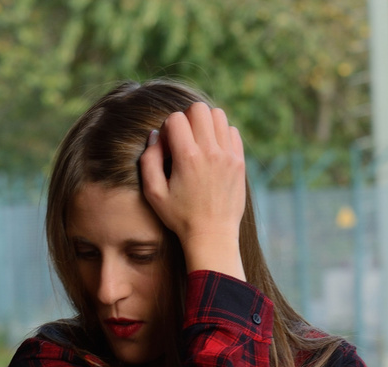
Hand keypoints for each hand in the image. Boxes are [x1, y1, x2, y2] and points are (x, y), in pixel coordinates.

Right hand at [138, 103, 246, 279]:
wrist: (212, 235)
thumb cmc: (179, 217)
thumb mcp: (153, 193)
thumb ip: (148, 161)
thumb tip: (154, 135)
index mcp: (187, 158)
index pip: (175, 118)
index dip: (166, 129)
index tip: (167, 148)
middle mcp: (210, 151)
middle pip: (198, 109)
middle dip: (186, 119)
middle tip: (183, 140)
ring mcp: (228, 155)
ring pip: (218, 115)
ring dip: (205, 123)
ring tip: (199, 143)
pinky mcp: (239, 162)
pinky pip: (232, 131)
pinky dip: (221, 134)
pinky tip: (212, 152)